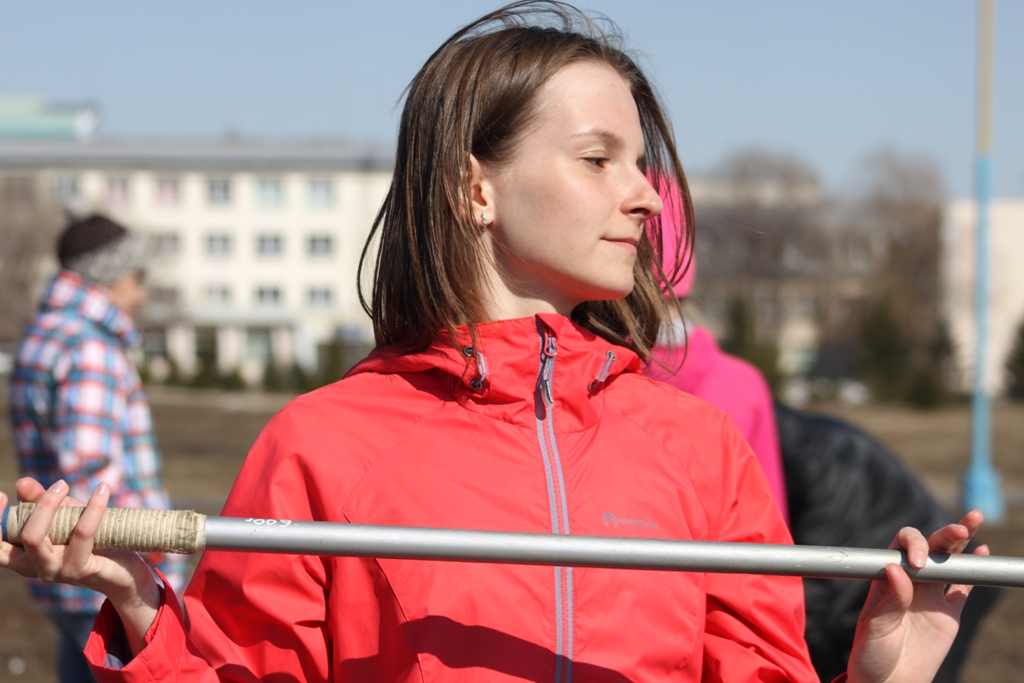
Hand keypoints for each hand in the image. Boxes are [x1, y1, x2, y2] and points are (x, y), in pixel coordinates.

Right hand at [0, 478, 161, 654]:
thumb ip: (42, 502)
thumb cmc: (92, 542)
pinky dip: (92, 508)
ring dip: (50, 504)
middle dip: (33, 507)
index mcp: (26, 556)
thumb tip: (22, 483)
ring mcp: (55, 571)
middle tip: (60, 484)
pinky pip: (81, 534)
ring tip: (68, 484)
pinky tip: (102, 490)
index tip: (3, 495)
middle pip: (19, 537)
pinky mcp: (79, 570)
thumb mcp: (66, 518)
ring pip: (36, 538)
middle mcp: (35, 567)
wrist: (127, 574)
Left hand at [847, 510, 986, 682]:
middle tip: (961, 526)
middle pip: (929, 547)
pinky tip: (982, 552)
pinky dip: (973, 570)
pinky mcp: (949, 612)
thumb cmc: (872, 655)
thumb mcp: (875, 628)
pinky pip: (963, 587)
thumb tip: (897, 568)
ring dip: (962, 541)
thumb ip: (889, 601)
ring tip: (975, 519)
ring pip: (949, 561)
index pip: (900, 547)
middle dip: (944, 533)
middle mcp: (910, 581)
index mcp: (887, 578)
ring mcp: (931, 595)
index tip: (917, 565)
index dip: (912, 546)